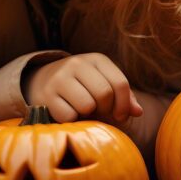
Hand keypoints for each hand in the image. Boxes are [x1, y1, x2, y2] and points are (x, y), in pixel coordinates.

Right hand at [22, 53, 142, 124]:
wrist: (42, 81)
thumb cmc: (83, 87)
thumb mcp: (104, 85)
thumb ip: (124, 98)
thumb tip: (138, 112)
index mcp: (96, 59)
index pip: (120, 84)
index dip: (124, 105)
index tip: (120, 115)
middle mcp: (77, 63)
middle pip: (104, 94)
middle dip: (106, 109)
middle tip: (99, 112)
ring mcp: (60, 77)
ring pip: (86, 105)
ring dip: (87, 114)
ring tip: (82, 110)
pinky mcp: (46, 94)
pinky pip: (69, 115)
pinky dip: (71, 120)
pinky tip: (67, 111)